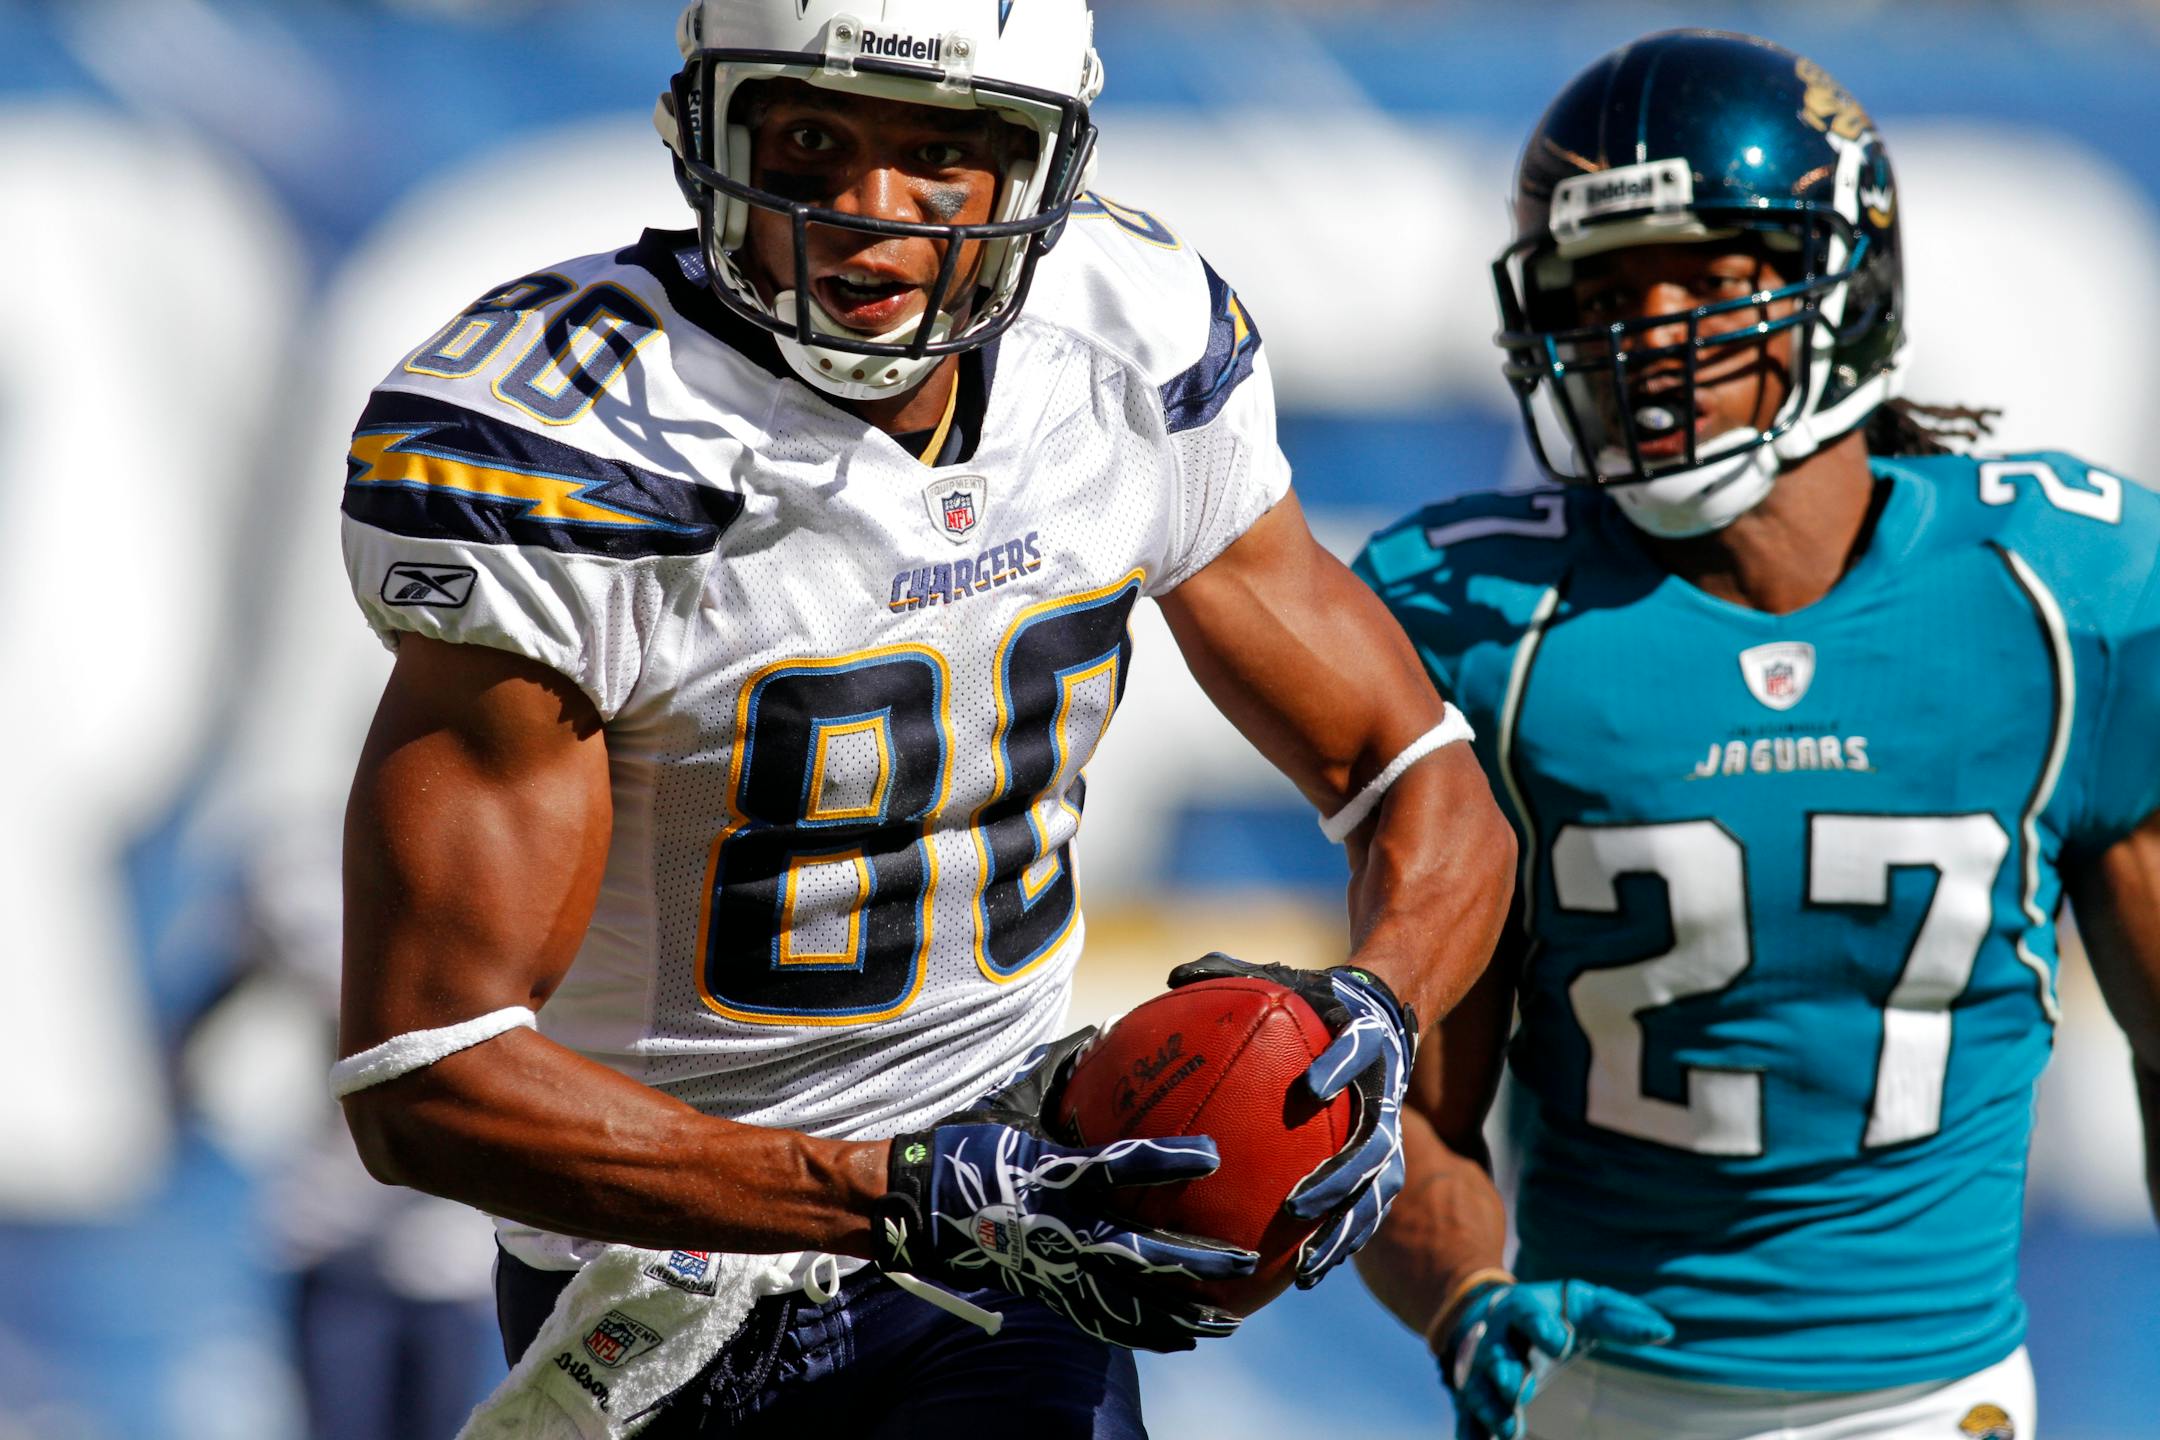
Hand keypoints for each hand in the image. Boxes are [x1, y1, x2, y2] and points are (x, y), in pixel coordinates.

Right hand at [872, 1028, 1257, 1351]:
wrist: (910, 1206)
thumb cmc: (965, 1149)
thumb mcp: (1013, 1104)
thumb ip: (1063, 1074)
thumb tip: (1107, 1029)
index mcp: (1052, 1176)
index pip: (1118, 1166)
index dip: (1166, 1160)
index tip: (1213, 1155)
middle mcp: (1057, 1228)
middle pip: (1136, 1252)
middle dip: (1192, 1260)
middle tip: (1244, 1262)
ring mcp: (1052, 1266)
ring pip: (1126, 1301)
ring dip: (1178, 1313)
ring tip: (1226, 1322)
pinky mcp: (1046, 1292)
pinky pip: (1101, 1319)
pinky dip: (1142, 1332)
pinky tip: (1176, 1337)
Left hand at [1167, 953, 1417, 1284]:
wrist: (1381, 1014)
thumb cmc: (1315, 998)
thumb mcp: (1281, 979)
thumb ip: (1230, 972)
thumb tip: (1170, 975)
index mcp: (1363, 1039)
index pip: (1358, 1050)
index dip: (1339, 1067)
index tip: (1310, 1089)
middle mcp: (1385, 1089)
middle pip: (1377, 1138)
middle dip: (1342, 1174)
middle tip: (1298, 1203)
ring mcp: (1391, 1129)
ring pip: (1379, 1185)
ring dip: (1348, 1224)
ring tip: (1311, 1264)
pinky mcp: (1387, 1159)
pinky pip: (1372, 1205)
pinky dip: (1346, 1237)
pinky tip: (1309, 1271)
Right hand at [1438, 1278, 1673, 1439]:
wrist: (1494, 1319)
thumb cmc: (1551, 1313)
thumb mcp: (1583, 1305)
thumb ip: (1620, 1318)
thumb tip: (1665, 1331)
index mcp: (1522, 1309)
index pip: (1527, 1311)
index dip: (1540, 1325)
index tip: (1561, 1343)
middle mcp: (1496, 1340)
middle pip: (1495, 1354)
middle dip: (1504, 1370)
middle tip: (1517, 1386)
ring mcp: (1482, 1373)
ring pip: (1478, 1391)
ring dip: (1490, 1409)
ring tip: (1508, 1429)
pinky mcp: (1474, 1402)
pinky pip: (1467, 1421)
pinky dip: (1470, 1435)